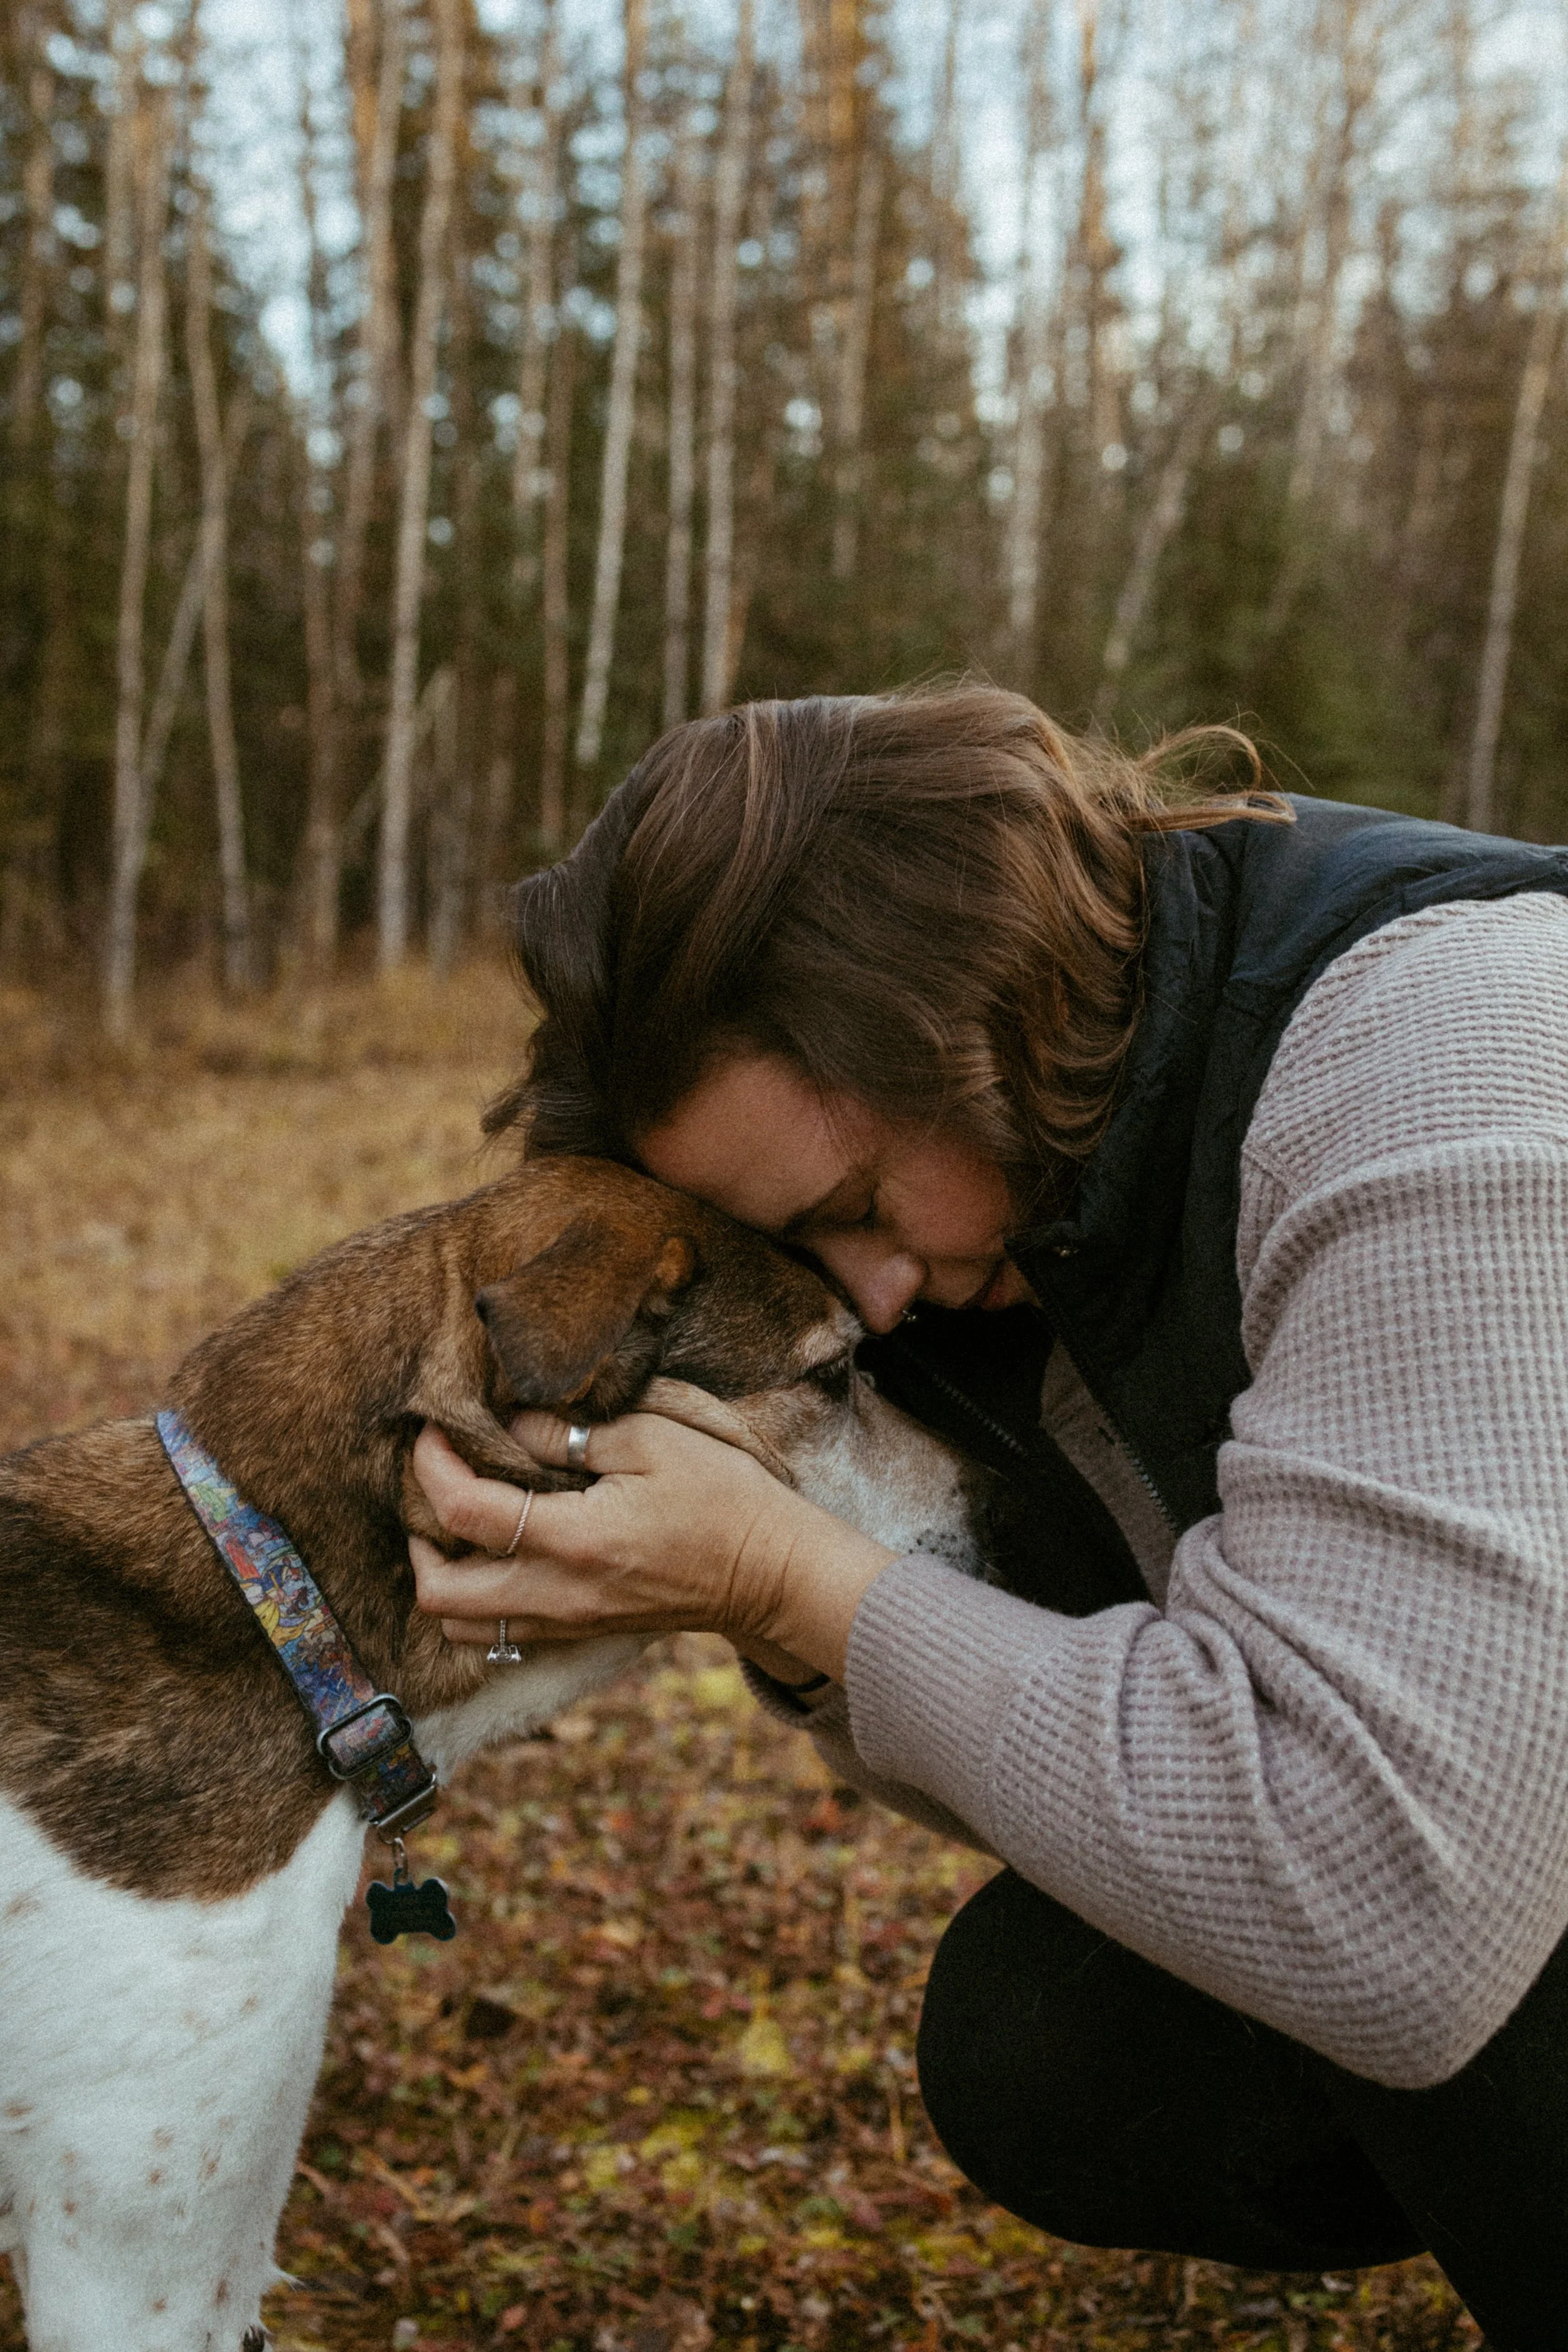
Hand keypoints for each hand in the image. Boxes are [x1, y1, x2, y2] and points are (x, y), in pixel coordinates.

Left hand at [409, 1410, 895, 1683]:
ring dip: (443, 1576)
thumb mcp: (653, 1439)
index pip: (464, 1511)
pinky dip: (480, 1600)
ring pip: (462, 1627)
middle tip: (437, 1486)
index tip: (434, 1431)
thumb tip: (510, 1427)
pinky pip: (501, 1635)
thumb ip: (571, 1436)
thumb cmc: (724, 1497)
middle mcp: (559, 1595)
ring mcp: (569, 1624)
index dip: (432, 1466)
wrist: (773, 1573)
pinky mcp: (582, 1633)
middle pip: (440, 1594)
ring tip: (461, 1524)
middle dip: (418, 1538)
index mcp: (574, 1540)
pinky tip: (501, 1554)